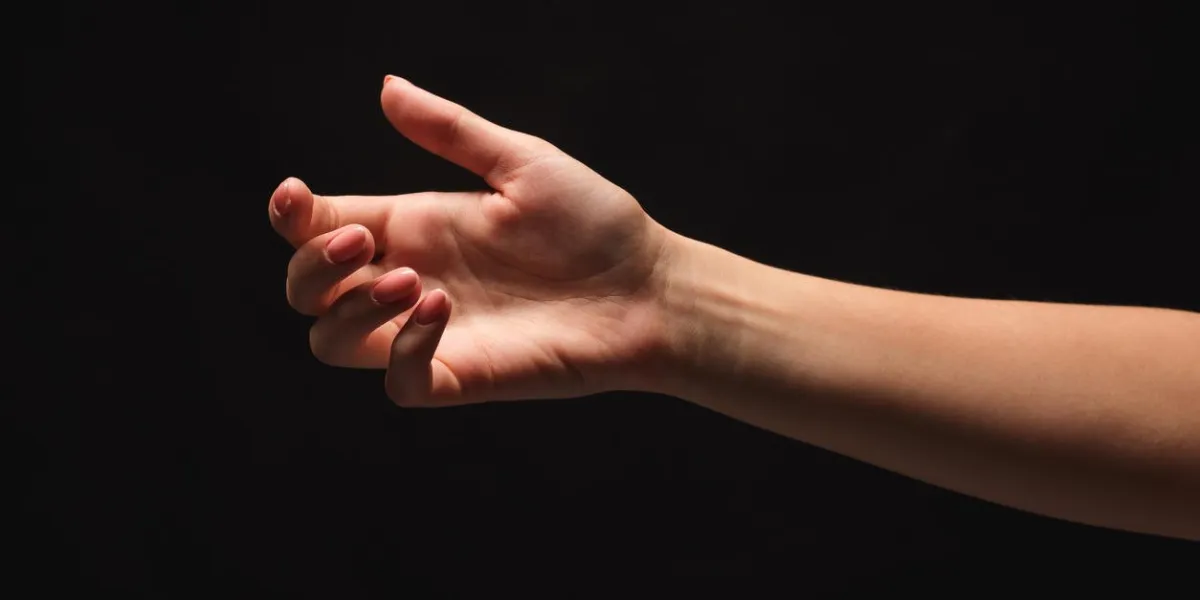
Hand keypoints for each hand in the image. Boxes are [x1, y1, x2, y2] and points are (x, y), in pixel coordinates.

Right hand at [269, 76, 676, 405]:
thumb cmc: (595, 223)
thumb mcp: (522, 162)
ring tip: (416, 281)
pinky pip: (397, 381)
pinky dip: (403, 349)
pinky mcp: (459, 376)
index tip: (295, 195)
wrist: (649, 287)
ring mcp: (430, 333)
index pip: (321, 227)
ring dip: (350, 310)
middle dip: (312, 264)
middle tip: (363, 242)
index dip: (293, 217)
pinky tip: (443, 311)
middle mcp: (410, 279)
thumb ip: (451, 131)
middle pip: (308, 289)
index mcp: (416, 226)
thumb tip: (386, 86)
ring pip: (331, 342)